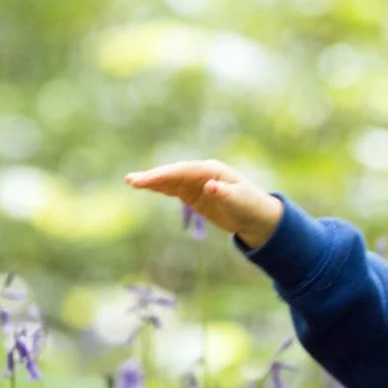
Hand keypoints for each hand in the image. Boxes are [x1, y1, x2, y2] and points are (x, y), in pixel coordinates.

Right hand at [125, 161, 284, 247]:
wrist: (257, 217)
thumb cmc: (251, 206)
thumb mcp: (239, 201)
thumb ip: (224, 193)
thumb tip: (209, 186)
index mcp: (212, 170)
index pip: (184, 171)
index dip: (165, 175)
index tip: (149, 180)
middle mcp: (202, 174)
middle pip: (173, 173)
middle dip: (153, 177)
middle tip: (132, 181)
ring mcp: (196, 183)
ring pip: (170, 180)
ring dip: (152, 181)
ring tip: (131, 182)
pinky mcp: (193, 194)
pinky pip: (172, 189)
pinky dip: (158, 188)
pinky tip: (144, 187)